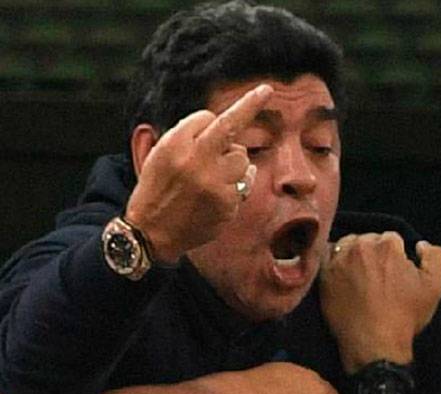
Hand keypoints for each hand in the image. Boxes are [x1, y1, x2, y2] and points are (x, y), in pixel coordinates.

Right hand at [125, 84, 272, 262]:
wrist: (151, 232)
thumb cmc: (157, 187)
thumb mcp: (159, 153)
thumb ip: (189, 135)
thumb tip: (225, 120)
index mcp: (174, 144)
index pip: (208, 117)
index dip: (211, 121)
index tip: (265, 89)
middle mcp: (194, 160)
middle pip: (231, 131)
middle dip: (243, 117)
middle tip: (257, 101)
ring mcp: (213, 183)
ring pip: (242, 157)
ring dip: (233, 163)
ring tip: (211, 178)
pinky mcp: (226, 203)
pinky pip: (246, 181)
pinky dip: (238, 183)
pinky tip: (219, 192)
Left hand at [319, 232, 440, 372]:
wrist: (374, 344)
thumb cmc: (405, 316)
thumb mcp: (435, 286)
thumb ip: (436, 257)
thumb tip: (420, 245)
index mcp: (388, 246)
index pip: (392, 238)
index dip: (396, 254)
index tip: (395, 271)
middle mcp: (361, 247)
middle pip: (368, 239)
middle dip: (374, 252)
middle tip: (378, 275)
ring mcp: (339, 260)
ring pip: (347, 245)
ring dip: (354, 254)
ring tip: (360, 275)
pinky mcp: (324, 275)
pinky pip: (326, 257)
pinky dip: (334, 261)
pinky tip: (341, 275)